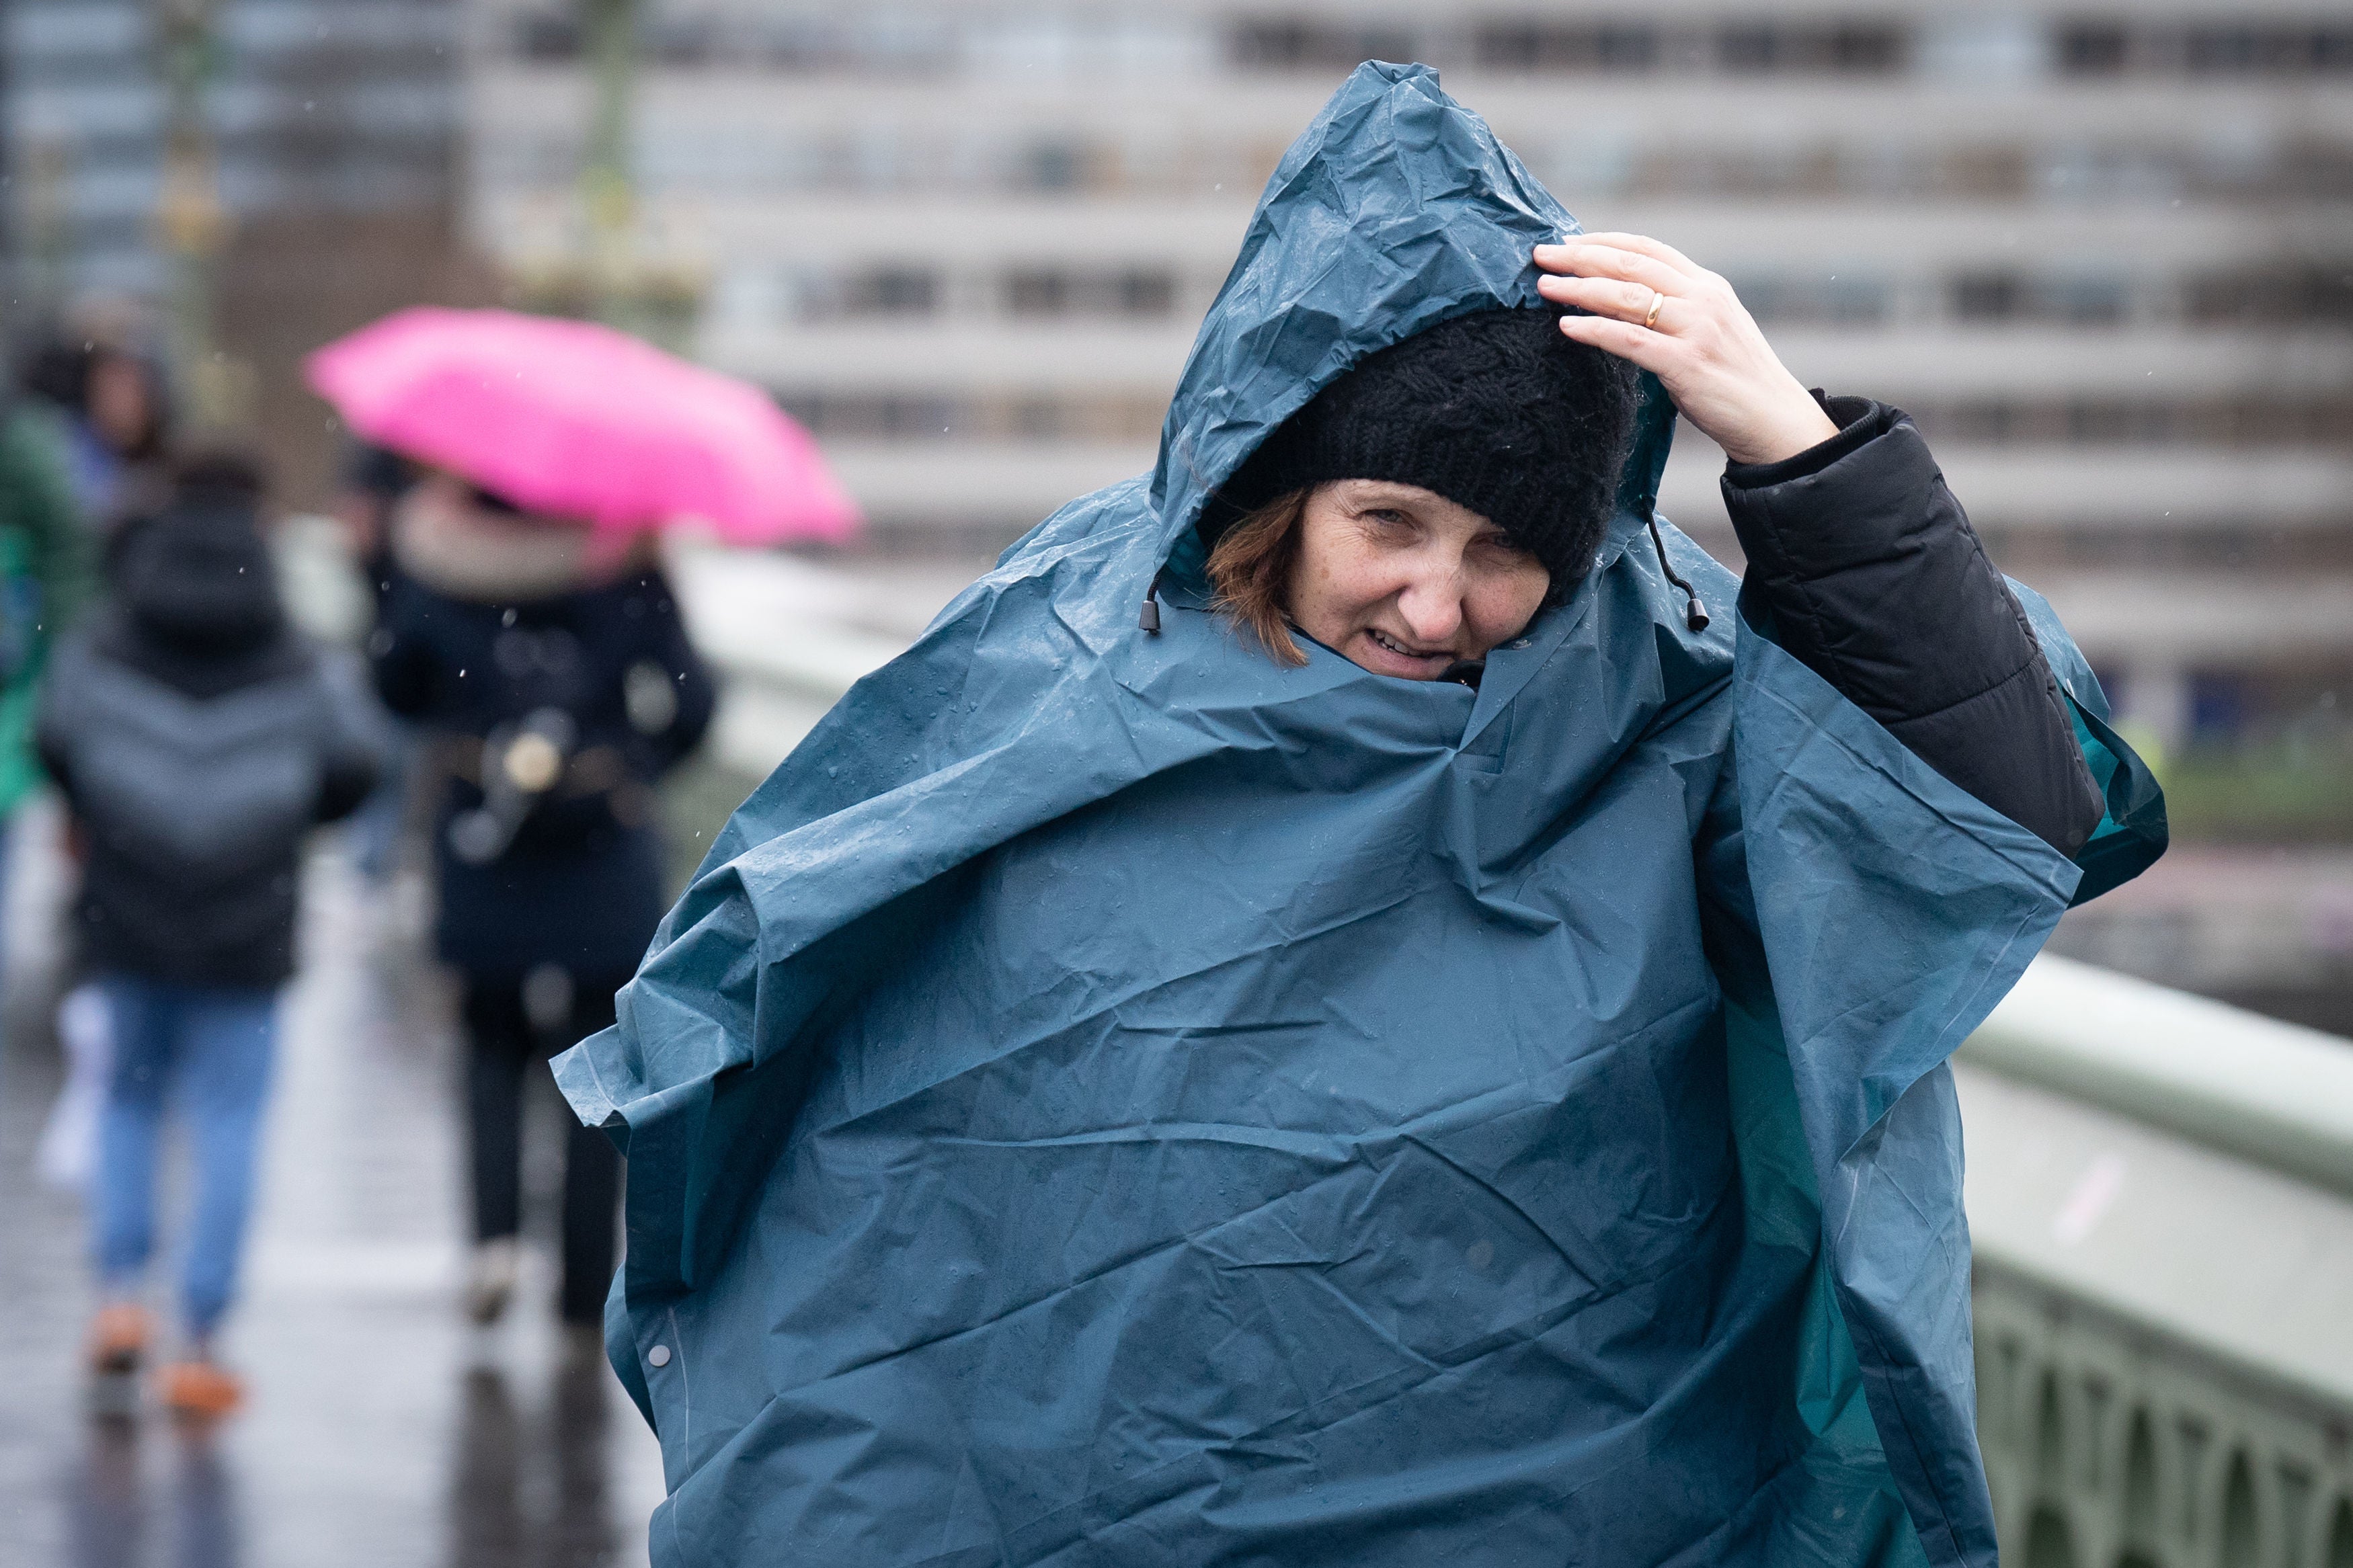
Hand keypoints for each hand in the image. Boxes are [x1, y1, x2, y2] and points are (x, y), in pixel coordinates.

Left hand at [1533, 234, 1838, 465]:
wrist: (1775, 420)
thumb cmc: (1736, 380)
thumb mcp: (1710, 330)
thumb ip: (1675, 311)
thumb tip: (1620, 304)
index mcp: (1708, 286)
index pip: (1649, 249)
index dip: (1604, 241)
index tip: (1568, 242)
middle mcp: (1703, 299)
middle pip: (1630, 265)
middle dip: (1580, 256)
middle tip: (1541, 255)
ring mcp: (1696, 329)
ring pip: (1625, 297)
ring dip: (1579, 288)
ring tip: (1545, 286)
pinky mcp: (1686, 363)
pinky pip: (1629, 339)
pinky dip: (1594, 329)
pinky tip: (1567, 326)